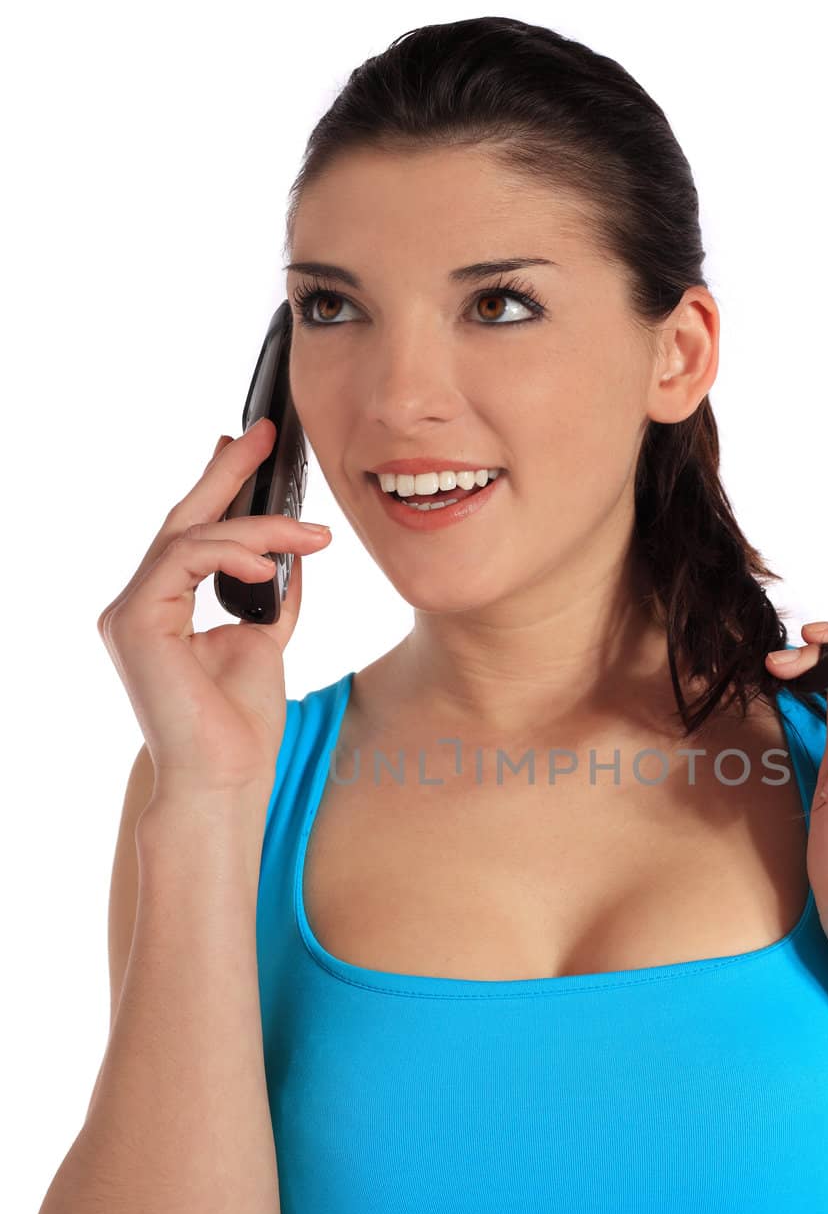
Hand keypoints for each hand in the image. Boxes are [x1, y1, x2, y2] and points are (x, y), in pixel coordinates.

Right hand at [97, 419, 332, 797]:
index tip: (255, 448)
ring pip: (192, 536)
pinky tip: (268, 562)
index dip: (220, 484)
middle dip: (227, 472)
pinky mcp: (135, 622)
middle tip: (266, 435)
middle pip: (183, 520)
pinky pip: (186, 559)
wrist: (226, 778)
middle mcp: (136, 605)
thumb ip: (270, 594)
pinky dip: (234, 553)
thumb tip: (293, 550)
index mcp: (163, 608)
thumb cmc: (240, 725)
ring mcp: (129, 612)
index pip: (191, 533)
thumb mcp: (265, 641)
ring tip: (313, 534)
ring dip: (259, 528)